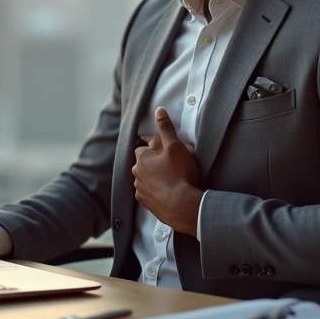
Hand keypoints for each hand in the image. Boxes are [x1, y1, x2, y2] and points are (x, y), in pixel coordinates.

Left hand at [132, 107, 202, 235]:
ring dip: (155, 178)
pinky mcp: (147, 204)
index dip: (155, 148)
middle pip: (145, 163)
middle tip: (172, 165)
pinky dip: (157, 192)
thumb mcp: (175, 146)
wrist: (182, 207)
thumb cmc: (180, 175)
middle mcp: (137, 174)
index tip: (166, 151)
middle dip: (155, 163)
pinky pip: (150, 193)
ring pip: (146, 179)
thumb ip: (166, 128)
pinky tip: (168, 192)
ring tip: (172, 180)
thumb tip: (159, 111)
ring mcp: (141, 190)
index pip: (144, 147)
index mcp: (142, 158)